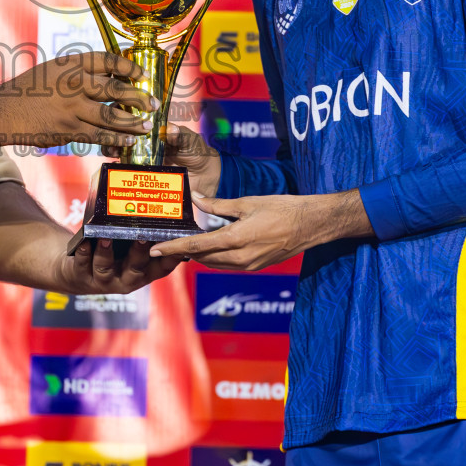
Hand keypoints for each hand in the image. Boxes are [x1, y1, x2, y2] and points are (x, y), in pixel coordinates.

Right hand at [0, 52, 156, 148]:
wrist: (3, 111)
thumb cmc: (28, 90)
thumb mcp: (52, 70)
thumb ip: (77, 72)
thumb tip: (109, 77)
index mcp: (70, 64)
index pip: (107, 60)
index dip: (128, 66)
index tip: (140, 73)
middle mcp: (73, 84)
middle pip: (116, 89)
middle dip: (139, 97)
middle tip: (155, 103)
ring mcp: (71, 108)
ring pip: (112, 117)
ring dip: (134, 122)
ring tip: (148, 125)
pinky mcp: (68, 130)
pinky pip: (99, 136)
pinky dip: (117, 139)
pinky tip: (129, 141)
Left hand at [56, 236, 184, 294]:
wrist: (77, 272)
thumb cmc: (111, 253)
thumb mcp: (129, 248)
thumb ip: (143, 235)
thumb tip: (161, 207)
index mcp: (142, 273)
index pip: (162, 268)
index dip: (172, 258)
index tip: (179, 244)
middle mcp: (125, 281)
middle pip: (136, 269)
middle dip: (139, 253)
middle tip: (143, 237)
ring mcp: (103, 281)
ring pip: (106, 269)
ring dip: (106, 253)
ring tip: (106, 237)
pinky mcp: (81, 277)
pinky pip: (83, 265)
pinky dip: (84, 253)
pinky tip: (84, 242)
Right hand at [103, 124, 221, 196]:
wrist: (204, 177)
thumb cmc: (197, 151)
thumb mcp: (190, 141)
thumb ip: (181, 136)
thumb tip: (170, 129)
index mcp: (154, 129)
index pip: (133, 116)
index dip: (123, 113)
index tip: (119, 115)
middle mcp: (143, 141)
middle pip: (119, 132)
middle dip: (112, 133)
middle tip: (113, 137)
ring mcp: (140, 157)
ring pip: (118, 150)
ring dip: (111, 148)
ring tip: (112, 151)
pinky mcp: (142, 174)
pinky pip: (126, 171)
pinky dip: (118, 169)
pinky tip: (116, 166)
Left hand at [148, 191, 369, 270]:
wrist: (311, 225)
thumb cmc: (282, 208)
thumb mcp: (247, 202)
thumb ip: (218, 204)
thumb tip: (196, 198)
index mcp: (236, 240)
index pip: (196, 246)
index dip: (173, 248)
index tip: (155, 249)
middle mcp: (240, 258)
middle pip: (201, 258)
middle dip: (183, 252)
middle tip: (167, 241)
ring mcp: (249, 266)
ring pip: (213, 264)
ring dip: (198, 256)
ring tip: (185, 243)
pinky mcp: (256, 267)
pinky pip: (227, 266)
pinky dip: (214, 258)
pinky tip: (210, 247)